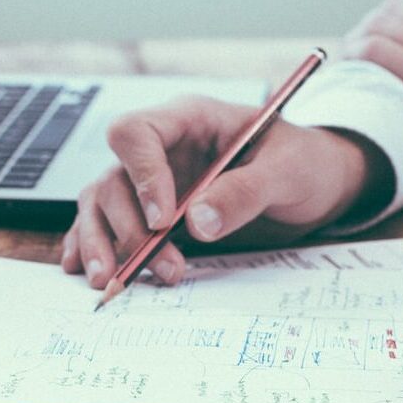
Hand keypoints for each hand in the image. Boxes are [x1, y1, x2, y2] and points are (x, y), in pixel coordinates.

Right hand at [62, 95, 392, 287]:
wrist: (316, 184)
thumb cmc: (304, 163)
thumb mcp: (288, 171)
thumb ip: (244, 192)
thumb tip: (197, 222)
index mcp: (189, 120)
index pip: (136, 134)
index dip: (141, 176)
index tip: (163, 220)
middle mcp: (161, 150)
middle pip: (113, 179)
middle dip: (128, 228)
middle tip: (162, 268)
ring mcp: (151, 182)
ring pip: (101, 205)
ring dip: (102, 244)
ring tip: (112, 282)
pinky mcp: (151, 214)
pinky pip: (106, 226)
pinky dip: (91, 248)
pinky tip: (85, 272)